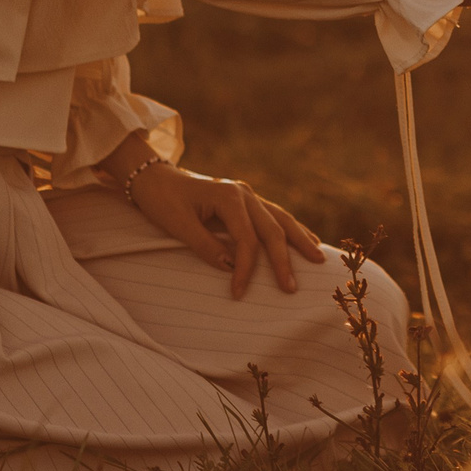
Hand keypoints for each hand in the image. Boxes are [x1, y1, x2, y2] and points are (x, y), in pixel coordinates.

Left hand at [127, 164, 324, 297]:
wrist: (152, 177)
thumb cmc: (162, 201)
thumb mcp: (178, 225)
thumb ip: (206, 246)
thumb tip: (232, 267)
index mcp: (229, 196)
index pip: (247, 239)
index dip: (246, 268)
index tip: (239, 293)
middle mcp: (244, 193)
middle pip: (272, 229)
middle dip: (284, 260)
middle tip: (292, 288)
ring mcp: (247, 194)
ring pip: (280, 219)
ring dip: (299, 239)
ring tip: (318, 257)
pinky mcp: (245, 199)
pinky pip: (274, 215)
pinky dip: (291, 228)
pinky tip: (305, 238)